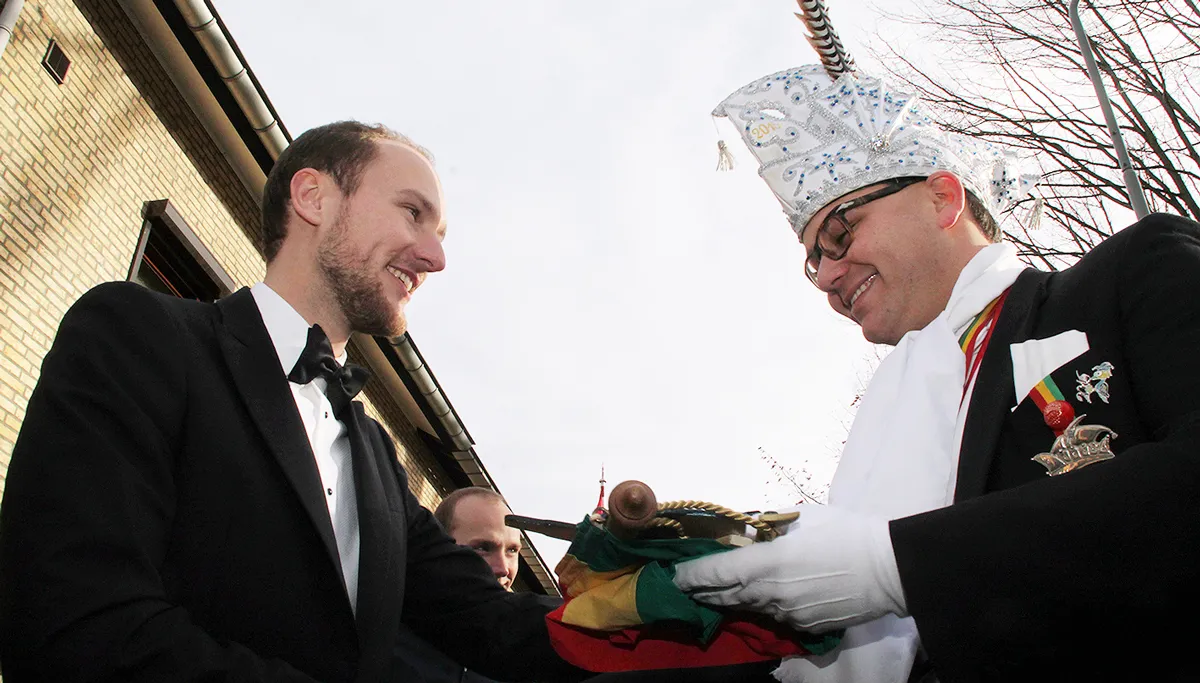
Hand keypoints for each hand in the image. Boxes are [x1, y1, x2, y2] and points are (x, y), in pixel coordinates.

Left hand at [672, 505, 906, 632]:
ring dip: (733, 600)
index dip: (690, 576)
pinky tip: (765, 598)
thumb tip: (751, 535)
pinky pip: (777, 616)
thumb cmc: (847, 533)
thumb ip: (770, 530)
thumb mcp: (803, 520)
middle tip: (686, 588)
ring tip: (717, 594)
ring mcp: (787, 614)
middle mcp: (768, 593)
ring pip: (750, 608)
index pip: (713, 573)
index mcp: (764, 563)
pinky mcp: (805, 627)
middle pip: (724, 597)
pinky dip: (765, 606)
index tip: (674, 575)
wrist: (890, 569)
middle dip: (703, 593)